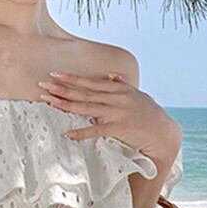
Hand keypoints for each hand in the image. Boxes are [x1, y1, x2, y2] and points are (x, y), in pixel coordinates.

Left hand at [38, 70, 180, 159]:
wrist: (163, 133)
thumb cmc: (149, 115)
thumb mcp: (137, 96)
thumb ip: (122, 86)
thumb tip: (112, 76)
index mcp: (118, 89)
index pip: (90, 82)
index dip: (72, 78)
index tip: (55, 74)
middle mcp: (116, 98)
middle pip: (83, 93)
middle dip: (62, 88)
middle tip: (43, 84)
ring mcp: (116, 113)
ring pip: (85, 107)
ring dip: (65, 104)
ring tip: (48, 100)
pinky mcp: (118, 129)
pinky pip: (95, 130)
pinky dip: (80, 132)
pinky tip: (67, 133)